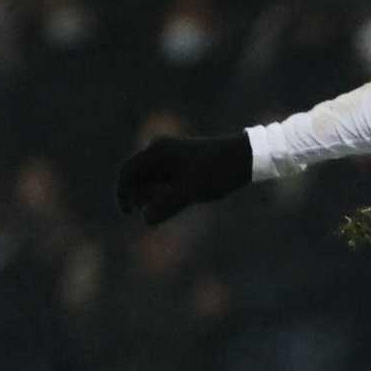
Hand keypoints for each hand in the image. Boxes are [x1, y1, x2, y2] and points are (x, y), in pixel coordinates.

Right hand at [116, 132, 255, 226]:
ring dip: (153, 196)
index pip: (128, 172)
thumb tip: (147, 220)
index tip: (129, 214)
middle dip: (139, 196)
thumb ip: (167, 206)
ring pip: (152, 179)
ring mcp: (173, 155)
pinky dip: (165, 193)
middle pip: (138, 176)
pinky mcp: (185, 163)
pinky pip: (166, 179)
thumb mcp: (191, 191)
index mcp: (158, 151)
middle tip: (151, 214)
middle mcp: (162, 150)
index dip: (123, 193)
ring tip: (167, 209)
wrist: (247, 157)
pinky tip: (177, 203)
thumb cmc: (218, 172)